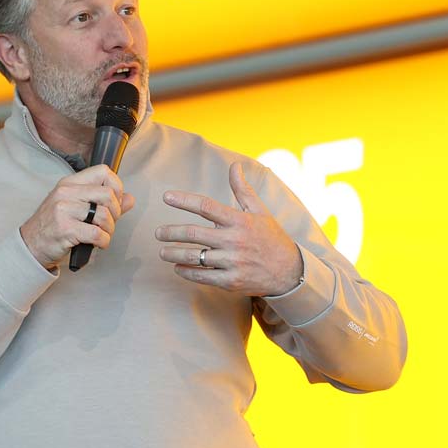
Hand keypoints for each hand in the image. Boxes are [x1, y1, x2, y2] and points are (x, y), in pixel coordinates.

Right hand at [19, 165, 134, 269]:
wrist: (31, 245)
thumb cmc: (54, 225)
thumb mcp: (77, 208)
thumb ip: (105, 203)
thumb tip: (129, 198)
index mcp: (70, 183)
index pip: (103, 171)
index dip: (116, 187)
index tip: (114, 202)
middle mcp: (66, 192)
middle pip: (108, 194)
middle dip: (115, 213)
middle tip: (108, 223)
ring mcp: (63, 209)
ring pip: (104, 215)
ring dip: (109, 230)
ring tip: (101, 234)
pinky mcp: (65, 228)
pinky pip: (97, 233)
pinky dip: (103, 241)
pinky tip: (97, 243)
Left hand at [155, 162, 304, 295]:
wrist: (289, 271)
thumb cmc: (271, 237)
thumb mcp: (260, 211)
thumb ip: (242, 189)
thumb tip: (235, 165)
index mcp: (239, 221)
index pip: (206, 207)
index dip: (184, 200)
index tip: (166, 197)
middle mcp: (235, 241)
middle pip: (194, 234)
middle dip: (171, 232)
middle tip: (158, 233)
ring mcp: (233, 262)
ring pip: (194, 256)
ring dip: (174, 254)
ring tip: (163, 251)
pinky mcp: (231, 281)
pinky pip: (202, 276)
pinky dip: (186, 272)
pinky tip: (178, 268)